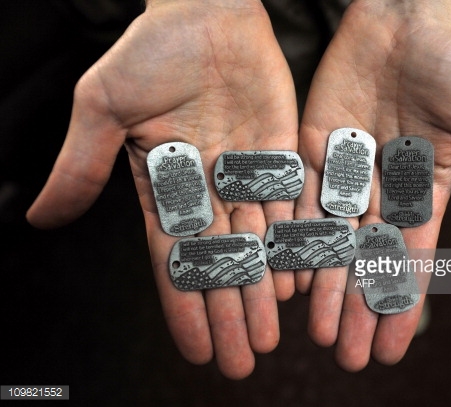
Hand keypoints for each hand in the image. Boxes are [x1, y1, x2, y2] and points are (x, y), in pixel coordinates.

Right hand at [26, 0, 297, 378]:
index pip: (175, 258)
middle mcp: (208, 190)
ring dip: (262, 291)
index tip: (195, 349)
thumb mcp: (104, 107)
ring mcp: (248, 175)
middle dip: (228, 313)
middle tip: (240, 360)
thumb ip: (82, 164)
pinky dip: (294, 245)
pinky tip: (299, 282)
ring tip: (268, 335)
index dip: (184, 305)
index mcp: (165, 187)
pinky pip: (292, 208)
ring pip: (257, 244)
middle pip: (220, 262)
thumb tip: (39, 216)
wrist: (207, 12)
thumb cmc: (151, 51)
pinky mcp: (283, 156)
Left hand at [295, 0, 450, 370]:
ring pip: (329, 240)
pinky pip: (297, 201)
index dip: (401, 304)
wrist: (404, 20)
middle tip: (347, 357)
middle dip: (357, 308)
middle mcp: (380, 193)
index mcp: (423, 194)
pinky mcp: (309, 152)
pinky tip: (286, 276)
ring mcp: (343, 175)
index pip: (411, 260)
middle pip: (366, 261)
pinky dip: (292, 238)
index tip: (391, 349)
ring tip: (316, 332)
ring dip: (323, 287)